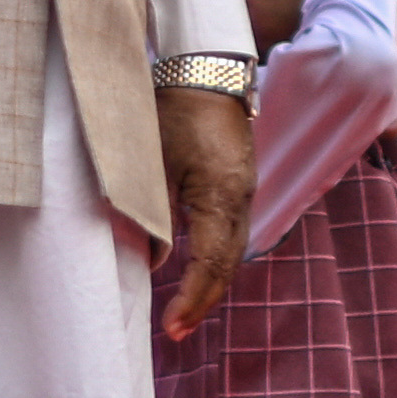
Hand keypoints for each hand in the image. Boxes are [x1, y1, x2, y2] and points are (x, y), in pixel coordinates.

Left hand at [154, 85, 256, 336]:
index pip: (210, 262)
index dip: (191, 299)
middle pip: (229, 264)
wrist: (203, 67)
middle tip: (177, 330)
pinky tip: (195, 271)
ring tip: (185, 311)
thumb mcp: (151, 162)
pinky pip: (232, 231)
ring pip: (234, 250)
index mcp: (221, 194)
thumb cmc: (171, 109)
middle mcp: (242, 197)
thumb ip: (151, 213)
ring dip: (211, 282)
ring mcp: (245, 189)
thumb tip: (153, 259)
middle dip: (204, 299)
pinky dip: (215, 258)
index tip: (171, 327)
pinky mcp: (240, 181)